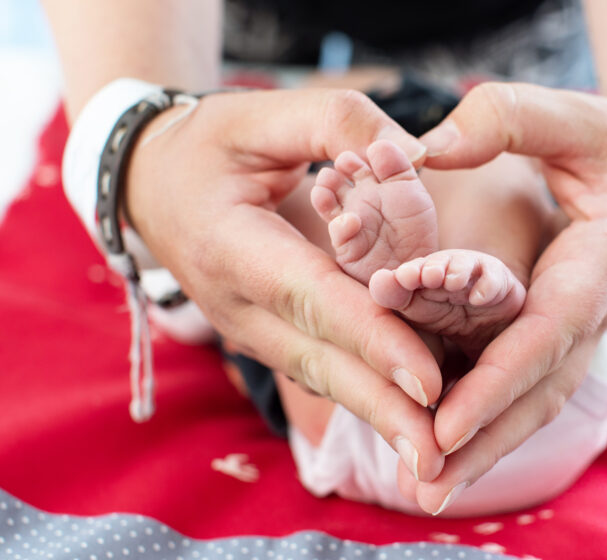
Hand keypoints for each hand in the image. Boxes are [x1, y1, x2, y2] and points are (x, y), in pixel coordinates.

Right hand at [126, 89, 446, 481]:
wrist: (150, 184)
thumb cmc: (207, 145)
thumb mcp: (262, 113)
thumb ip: (339, 120)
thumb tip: (416, 152)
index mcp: (233, 247)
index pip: (314, 298)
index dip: (372, 340)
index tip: (428, 384)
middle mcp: (239, 305)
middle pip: (322, 363)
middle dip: (383, 411)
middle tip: (439, 460)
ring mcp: (251, 330)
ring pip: (323, 378)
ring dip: (378, 418)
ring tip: (432, 460)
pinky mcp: (268, 337)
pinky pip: (322, 370)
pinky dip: (365, 397)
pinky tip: (408, 423)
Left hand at [404, 82, 606, 511]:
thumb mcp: (578, 115)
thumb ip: (508, 118)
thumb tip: (425, 149)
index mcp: (597, 266)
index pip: (544, 335)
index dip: (496, 383)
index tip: (445, 427)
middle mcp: (589, 311)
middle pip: (536, 392)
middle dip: (483, 443)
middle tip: (423, 492)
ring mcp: (580, 328)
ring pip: (534, 401)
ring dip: (485, 448)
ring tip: (427, 492)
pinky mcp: (563, 331)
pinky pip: (528, 384)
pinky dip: (492, 420)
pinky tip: (449, 448)